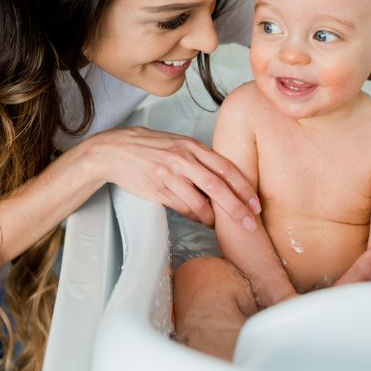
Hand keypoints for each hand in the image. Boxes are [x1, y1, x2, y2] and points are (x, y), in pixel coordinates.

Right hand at [86, 126, 260, 229]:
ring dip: (212, 218)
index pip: (226, 167)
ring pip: (199, 202)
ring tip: (217, 225)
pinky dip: (194, 216)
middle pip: (217, 187)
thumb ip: (199, 161)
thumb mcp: (178, 145)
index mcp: (192, 146)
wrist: (114, 151)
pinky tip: (198, 219)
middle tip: (250, 223)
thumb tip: (221, 184)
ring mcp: (169, 174)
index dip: (244, 187)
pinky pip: (181, 208)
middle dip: (237, 208)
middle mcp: (183, 159)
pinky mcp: (157, 188)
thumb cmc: (149, 148)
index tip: (256, 203)